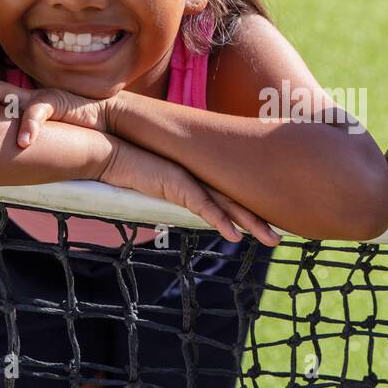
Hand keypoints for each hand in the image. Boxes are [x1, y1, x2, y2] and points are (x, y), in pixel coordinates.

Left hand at [0, 79, 111, 148]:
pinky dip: (28, 126)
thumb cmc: (72, 129)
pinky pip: (37, 111)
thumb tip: (3, 164)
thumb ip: (23, 141)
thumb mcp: (43, 134)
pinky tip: (23, 142)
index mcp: (20, 104)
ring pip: (5, 92)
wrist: (107, 119)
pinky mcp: (57, 101)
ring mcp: (38, 97)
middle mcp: (25, 97)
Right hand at [97, 135, 281, 247]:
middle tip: (280, 235)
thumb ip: (168, 194)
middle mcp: (200, 176)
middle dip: (261, 218)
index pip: (230, 194)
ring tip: (272, 240)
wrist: (107, 148)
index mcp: (197, 177)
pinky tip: (235, 237)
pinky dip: (220, 221)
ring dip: (251, 224)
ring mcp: (190, 179)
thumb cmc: (127, 164)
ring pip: (228, 205)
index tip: (268, 220)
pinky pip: (203, 206)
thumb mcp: (154, 184)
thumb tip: (175, 206)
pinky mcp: (177, 184)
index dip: (250, 208)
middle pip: (237, 200)